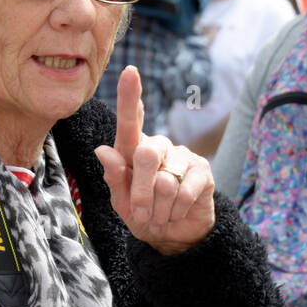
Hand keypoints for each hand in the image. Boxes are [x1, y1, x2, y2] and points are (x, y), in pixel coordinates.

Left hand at [95, 65, 215, 255]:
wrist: (176, 235)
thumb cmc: (144, 215)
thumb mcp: (121, 203)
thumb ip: (114, 178)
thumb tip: (103, 150)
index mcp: (133, 150)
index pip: (130, 121)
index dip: (130, 96)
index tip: (130, 71)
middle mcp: (159, 146)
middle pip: (146, 154)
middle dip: (141, 193)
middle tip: (142, 216)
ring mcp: (183, 156)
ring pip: (165, 180)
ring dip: (159, 208)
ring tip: (159, 219)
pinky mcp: (203, 171)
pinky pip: (185, 190)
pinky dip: (176, 209)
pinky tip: (175, 214)